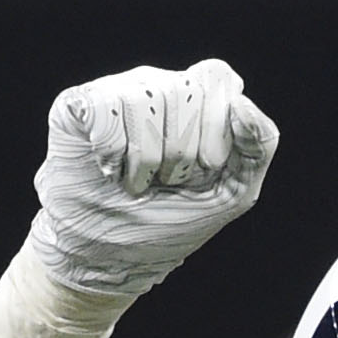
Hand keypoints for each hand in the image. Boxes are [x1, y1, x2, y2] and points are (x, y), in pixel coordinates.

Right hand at [26, 59, 277, 300]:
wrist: (113, 259)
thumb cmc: (171, 223)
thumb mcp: (233, 191)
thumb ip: (258, 144)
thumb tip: (242, 102)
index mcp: (197, 99)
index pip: (217, 78)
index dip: (214, 127)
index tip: (204, 168)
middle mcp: (158, 85)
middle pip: (185, 90)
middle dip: (181, 153)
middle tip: (165, 181)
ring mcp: (117, 91)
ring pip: (146, 98)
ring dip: (145, 160)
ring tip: (136, 181)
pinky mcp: (79, 105)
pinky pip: (106, 108)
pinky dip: (112, 153)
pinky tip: (109, 171)